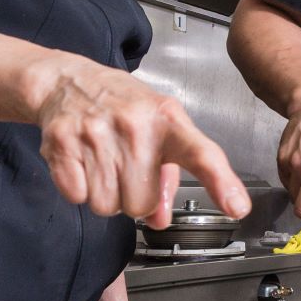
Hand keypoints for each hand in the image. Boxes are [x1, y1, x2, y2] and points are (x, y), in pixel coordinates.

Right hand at [35, 58, 248, 225]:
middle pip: (140, 204)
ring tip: (103, 162)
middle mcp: (135, 124)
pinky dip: (78, 188)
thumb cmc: (121, 107)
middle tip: (124, 168)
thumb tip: (159, 219)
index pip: (201, 154)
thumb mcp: (156, 129)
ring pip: (107, 205)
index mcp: (167, 120)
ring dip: (104, 194)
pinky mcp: (63, 142)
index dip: (222, 183)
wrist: (67, 81)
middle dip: (132, 197)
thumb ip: (167, 178)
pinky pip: (77, 196)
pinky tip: (82, 162)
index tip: (237, 207)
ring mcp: (97, 132)